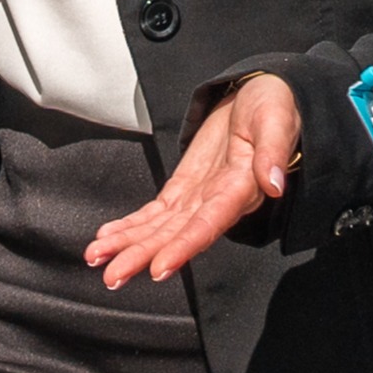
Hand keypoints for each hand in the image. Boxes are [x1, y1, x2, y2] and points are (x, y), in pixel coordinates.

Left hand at [80, 73, 301, 286]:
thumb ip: (273, 152)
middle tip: (111, 276)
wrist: (259, 96)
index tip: (158, 269)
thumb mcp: (277, 120)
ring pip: (160, 228)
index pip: (209, 223)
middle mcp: (217, 201)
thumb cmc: (273, 106)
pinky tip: (107, 237)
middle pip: (176, 234)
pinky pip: (155, 213)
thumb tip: (274, 185)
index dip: (184, 247)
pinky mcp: (184, 188)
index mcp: (240, 188)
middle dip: (142, 255)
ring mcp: (198, 197)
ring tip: (96, 258)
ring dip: (128, 245)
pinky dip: (130, 225)